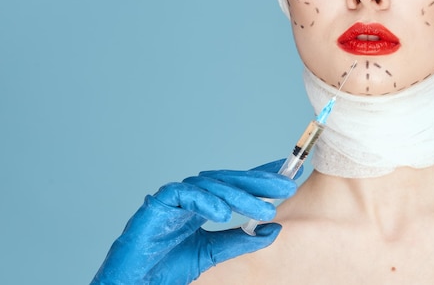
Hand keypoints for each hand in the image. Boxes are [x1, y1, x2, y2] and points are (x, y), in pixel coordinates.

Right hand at [91, 160, 297, 284]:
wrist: (136, 282)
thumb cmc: (167, 268)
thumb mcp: (214, 253)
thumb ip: (242, 240)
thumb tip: (274, 228)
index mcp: (203, 204)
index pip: (235, 184)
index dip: (260, 175)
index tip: (286, 170)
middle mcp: (191, 195)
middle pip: (228, 180)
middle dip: (258, 181)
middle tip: (286, 185)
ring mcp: (175, 197)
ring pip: (212, 186)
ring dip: (241, 197)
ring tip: (265, 210)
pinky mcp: (159, 202)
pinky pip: (186, 194)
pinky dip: (206, 201)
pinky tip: (224, 212)